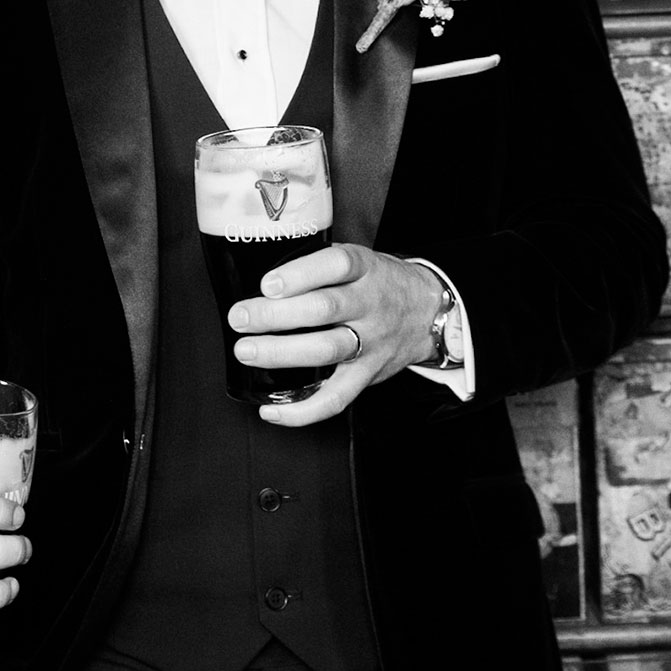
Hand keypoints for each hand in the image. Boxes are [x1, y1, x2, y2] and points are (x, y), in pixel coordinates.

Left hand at [226, 243, 446, 426]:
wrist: (430, 312)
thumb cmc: (380, 283)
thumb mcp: (361, 259)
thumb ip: (321, 264)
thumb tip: (262, 274)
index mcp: (366, 269)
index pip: (337, 266)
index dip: (300, 274)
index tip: (267, 283)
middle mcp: (371, 304)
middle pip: (324, 309)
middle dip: (276, 315)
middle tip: (241, 317)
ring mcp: (372, 342)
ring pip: (327, 349)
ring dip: (281, 353)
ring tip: (247, 350)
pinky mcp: (368, 374)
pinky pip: (337, 398)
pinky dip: (302, 410)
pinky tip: (270, 410)